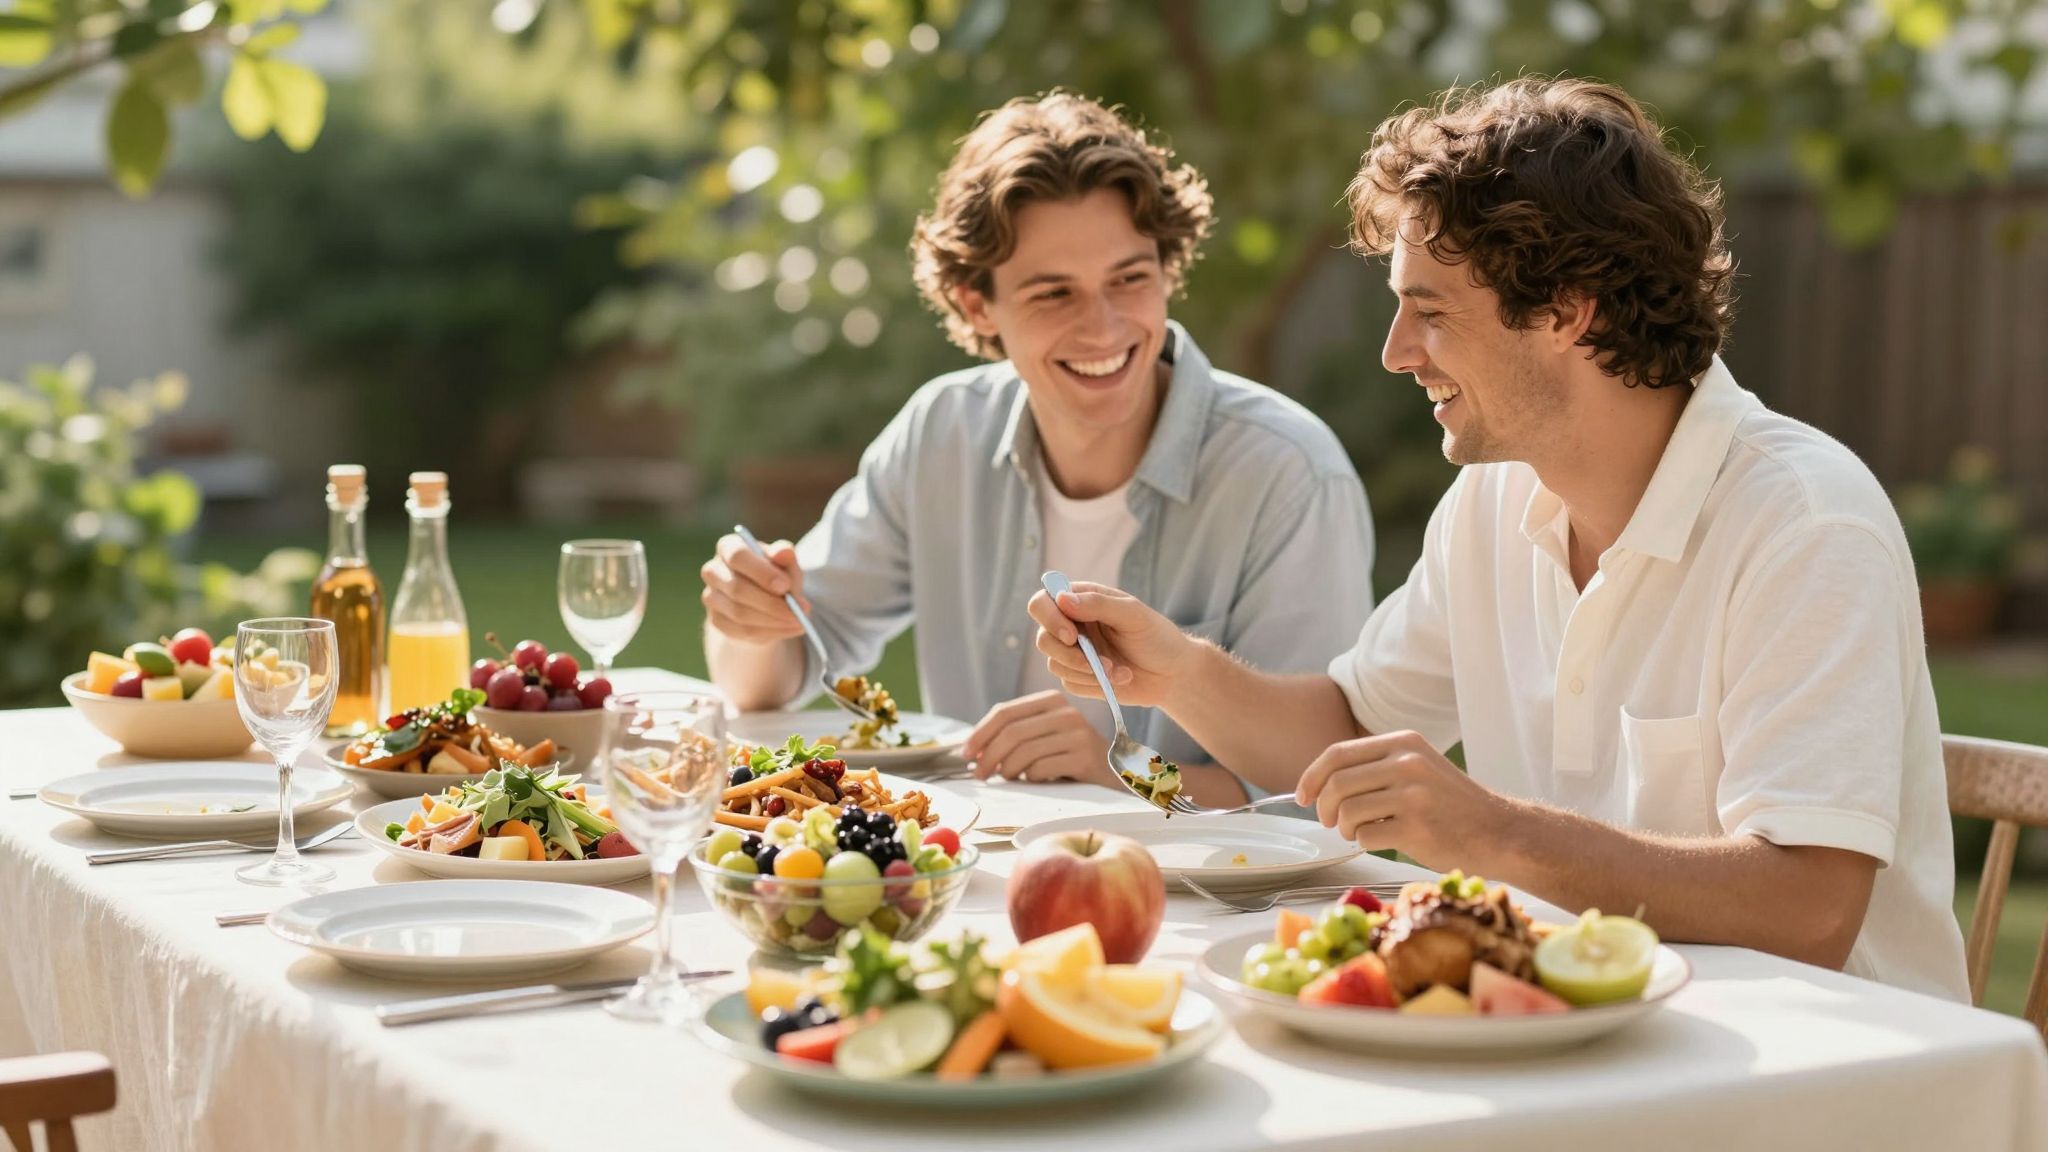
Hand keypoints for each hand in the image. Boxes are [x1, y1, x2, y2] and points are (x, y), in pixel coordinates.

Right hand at [700, 534, 808, 644]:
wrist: (764, 601)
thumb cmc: (776, 574)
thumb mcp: (785, 563)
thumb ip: (785, 555)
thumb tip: (783, 552)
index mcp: (728, 547)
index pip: (738, 556)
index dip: (761, 572)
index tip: (785, 586)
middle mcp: (713, 570)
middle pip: (737, 588)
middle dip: (771, 602)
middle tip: (798, 611)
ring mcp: (711, 597)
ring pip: (740, 613)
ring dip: (773, 620)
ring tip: (799, 621)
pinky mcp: (716, 621)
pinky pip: (742, 631)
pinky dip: (770, 632)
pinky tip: (789, 629)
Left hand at [962, 691, 1114, 785]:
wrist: (1115, 775)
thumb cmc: (1069, 758)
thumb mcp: (1043, 737)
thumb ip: (1014, 735)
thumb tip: (971, 750)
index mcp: (1050, 700)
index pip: (1004, 712)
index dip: (979, 733)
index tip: (965, 754)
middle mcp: (1065, 712)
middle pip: (1011, 732)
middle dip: (987, 756)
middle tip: (979, 775)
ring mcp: (1078, 733)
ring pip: (1024, 752)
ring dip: (1007, 769)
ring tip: (1007, 778)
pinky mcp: (1085, 756)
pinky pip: (1042, 768)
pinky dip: (1029, 778)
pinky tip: (1033, 780)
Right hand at [1024, 582, 1199, 708]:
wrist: (1172, 673)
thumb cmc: (1156, 636)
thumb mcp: (1133, 614)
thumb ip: (1098, 604)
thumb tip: (1062, 599)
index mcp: (1081, 601)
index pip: (1043, 602)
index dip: (1049, 618)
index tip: (1072, 635)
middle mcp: (1072, 625)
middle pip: (1043, 638)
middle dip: (1068, 654)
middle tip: (1100, 662)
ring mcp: (1073, 653)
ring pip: (1054, 664)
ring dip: (1087, 671)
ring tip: (1118, 670)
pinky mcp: (1079, 677)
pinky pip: (1069, 683)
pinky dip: (1094, 683)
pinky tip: (1119, 678)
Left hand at [1295, 730, 1515, 870]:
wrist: (1498, 831)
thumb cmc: (1452, 805)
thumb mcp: (1418, 767)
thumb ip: (1377, 766)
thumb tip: (1321, 782)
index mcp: (1404, 742)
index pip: (1338, 753)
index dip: (1311, 776)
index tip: (1302, 795)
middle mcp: (1407, 762)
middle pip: (1337, 783)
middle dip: (1324, 807)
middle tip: (1331, 822)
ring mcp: (1412, 794)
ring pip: (1348, 811)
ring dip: (1345, 828)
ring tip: (1359, 832)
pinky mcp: (1416, 826)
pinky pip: (1366, 836)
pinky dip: (1365, 843)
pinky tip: (1381, 841)